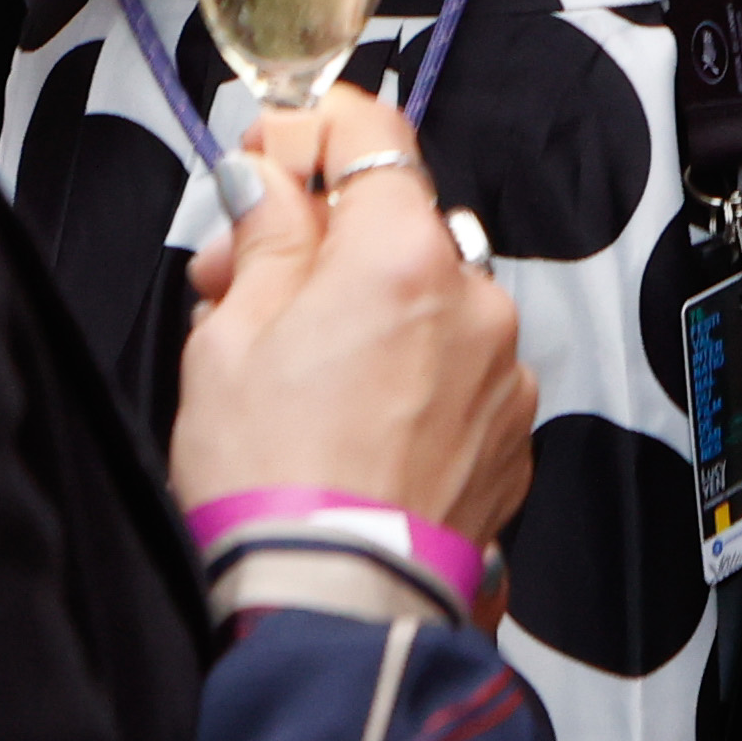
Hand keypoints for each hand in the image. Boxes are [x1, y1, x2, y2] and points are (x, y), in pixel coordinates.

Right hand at [172, 86, 539, 540]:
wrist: (333, 607)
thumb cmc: (275, 485)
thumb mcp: (230, 339)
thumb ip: (266, 238)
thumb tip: (271, 182)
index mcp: (402, 255)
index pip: (372, 134)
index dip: (312, 133)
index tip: (274, 155)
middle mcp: (473, 299)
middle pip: (396, 223)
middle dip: (324, 239)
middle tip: (245, 283)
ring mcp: (501, 369)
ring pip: (429, 297)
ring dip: (371, 310)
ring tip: (298, 371)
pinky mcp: (511, 429)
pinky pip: (459, 367)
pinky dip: (412, 372)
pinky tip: (352, 417)